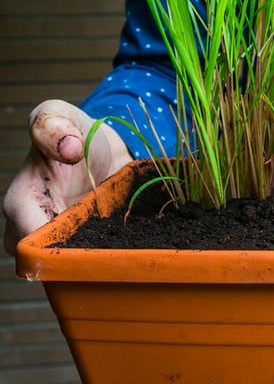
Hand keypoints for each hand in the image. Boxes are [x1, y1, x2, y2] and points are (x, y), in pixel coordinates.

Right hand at [3, 99, 132, 255]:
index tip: (88, 230)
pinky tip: (140, 243)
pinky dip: (120, 254)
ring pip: (76, 268)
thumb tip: (68, 147)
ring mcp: (65, 239)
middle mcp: (39, 228)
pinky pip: (101, 260)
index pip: (25, 242)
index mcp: (22, 202)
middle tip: (117, 241)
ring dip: (102, 260)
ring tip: (131, 242)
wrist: (102, 143)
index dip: (52, 245)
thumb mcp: (58, 115)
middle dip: (81, 259)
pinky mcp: (91, 242)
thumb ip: (53, 125)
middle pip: (51, 265)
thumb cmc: (72, 130)